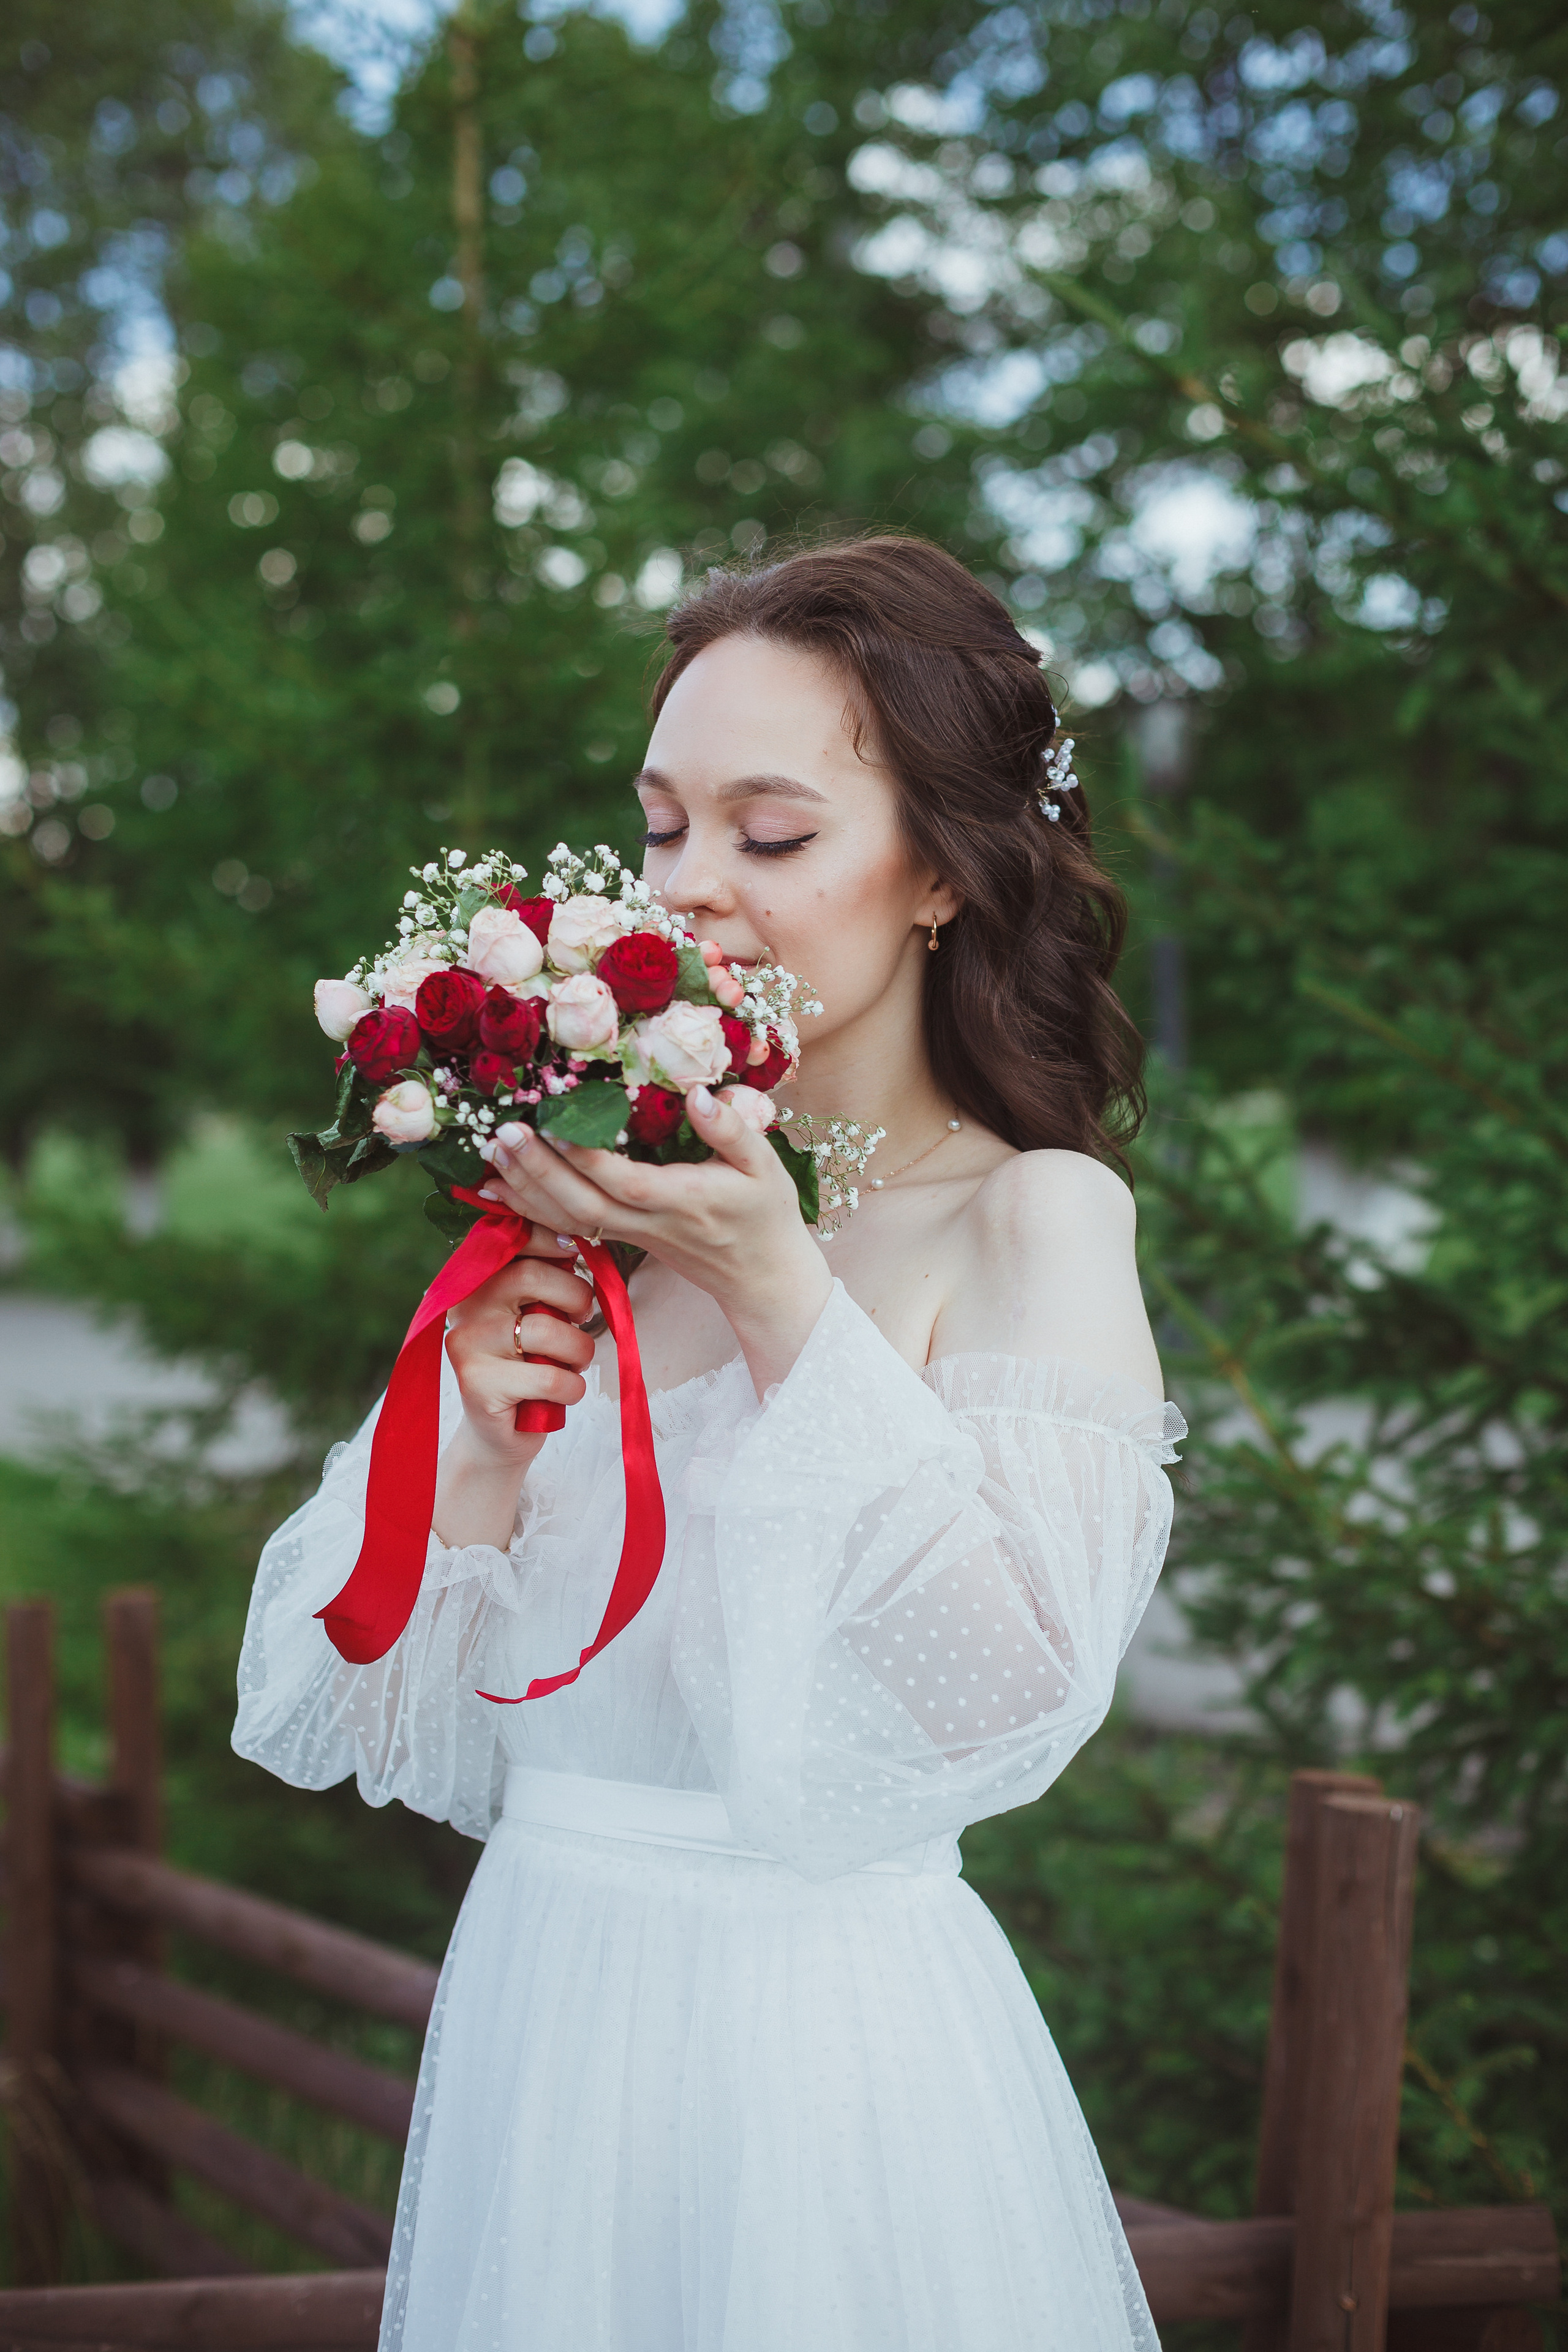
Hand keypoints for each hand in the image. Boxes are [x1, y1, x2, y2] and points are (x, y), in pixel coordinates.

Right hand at [432, 1227, 595, 1547]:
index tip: (577, 1256)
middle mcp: (464, 1304)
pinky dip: (571, 1389)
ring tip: (571, 1364)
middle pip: (535, 1276)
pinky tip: (561, 1396)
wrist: (499, 1434)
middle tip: (581, 1319)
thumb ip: (548, 1276)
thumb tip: (577, 1239)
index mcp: (478, 1278)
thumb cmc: (529, 1364)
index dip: (555, 1242)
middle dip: (576, 1298)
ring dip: (579, 1352)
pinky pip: (550, 1378)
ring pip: (548, 1332)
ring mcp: (467, 1344)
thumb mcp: (538, 1312)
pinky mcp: (478, 1385)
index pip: (515, 1238)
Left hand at [480, 1087, 831, 1394]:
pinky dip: (532, 1210)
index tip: (551, 1124)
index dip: (585, 1158)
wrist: (762, 1279)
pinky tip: (503, 1191)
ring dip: (526, 1191)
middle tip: (502, 1134)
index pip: (625, 1182)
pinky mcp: (622, 1240)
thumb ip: (732, 1130)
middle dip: (538, 1172)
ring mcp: (631, 1237)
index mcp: (683, 1201)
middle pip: (582, 1204)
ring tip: (491, 1157)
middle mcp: (649, 1224)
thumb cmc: (766, 1217)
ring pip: (568, 1220)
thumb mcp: (764, 1167)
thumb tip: (697, 1093)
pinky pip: (570, 1228)